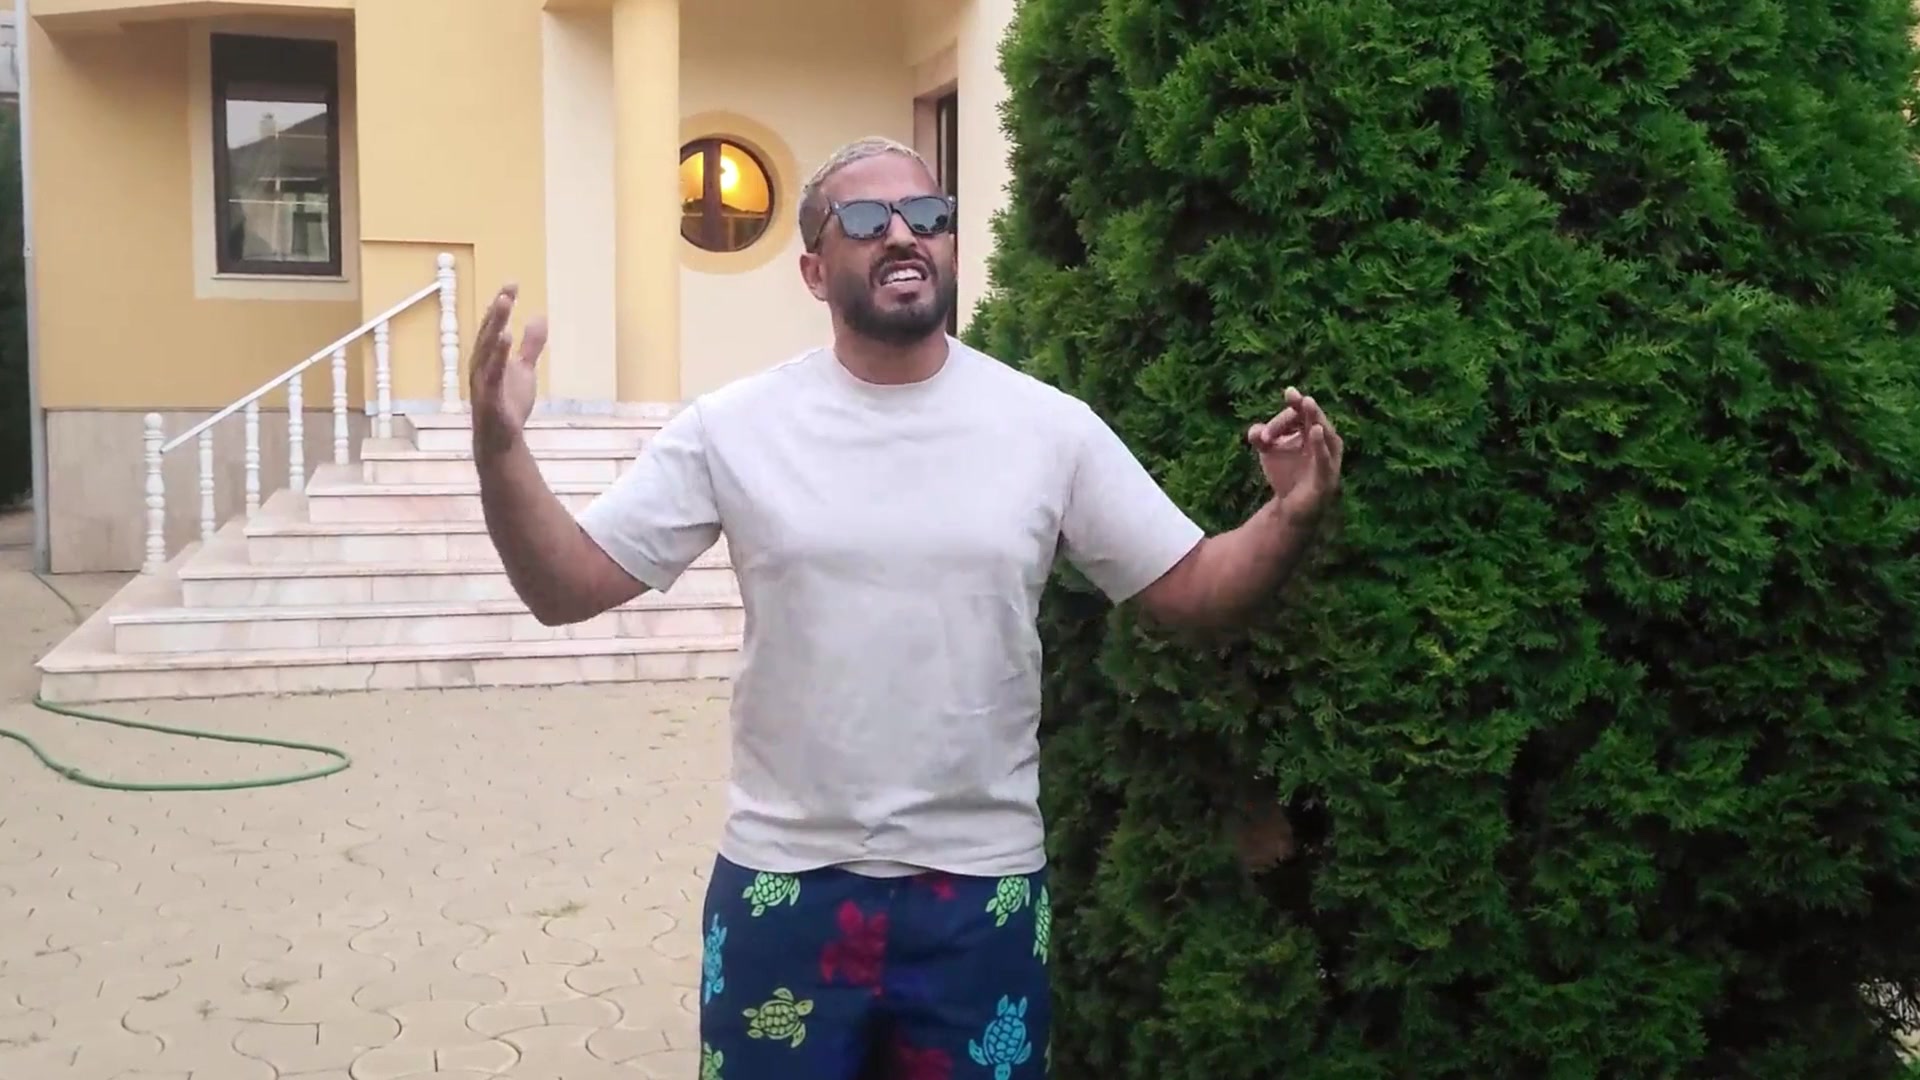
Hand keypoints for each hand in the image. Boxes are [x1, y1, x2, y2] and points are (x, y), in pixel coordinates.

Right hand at [468, 284, 547, 457]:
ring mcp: (482, 381)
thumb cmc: (508, 404)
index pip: (493, 326)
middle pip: (487, 333)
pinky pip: (491, 373)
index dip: (501, 305)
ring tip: (504, 304)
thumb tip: (539, 317)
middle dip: (497, 311)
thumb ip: (530, 345)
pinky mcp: (488, 397)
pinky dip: (496, 355)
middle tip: (507, 290)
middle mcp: (480, 365)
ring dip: (494, 325)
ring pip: (486, 348)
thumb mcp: (525, 370)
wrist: (502, 440)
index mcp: (487, 358)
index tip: (512, 284)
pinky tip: (503, 338)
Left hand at [1247, 386, 1343, 521]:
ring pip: (1325, 434)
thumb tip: (1255, 431)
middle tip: (1292, 394)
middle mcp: (1324, 441)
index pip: (1297, 416)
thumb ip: (1260, 437)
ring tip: (1308, 403)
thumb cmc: (1286, 473)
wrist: (1292, 508)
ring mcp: (1328, 458)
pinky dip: (1321, 446)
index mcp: (1311, 431)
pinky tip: (1316, 431)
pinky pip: (1325, 459)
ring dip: (1316, 418)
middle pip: (1313, 418)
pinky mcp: (1327, 477)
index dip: (1279, 422)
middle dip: (1302, 408)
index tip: (1262, 437)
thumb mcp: (1269, 451)